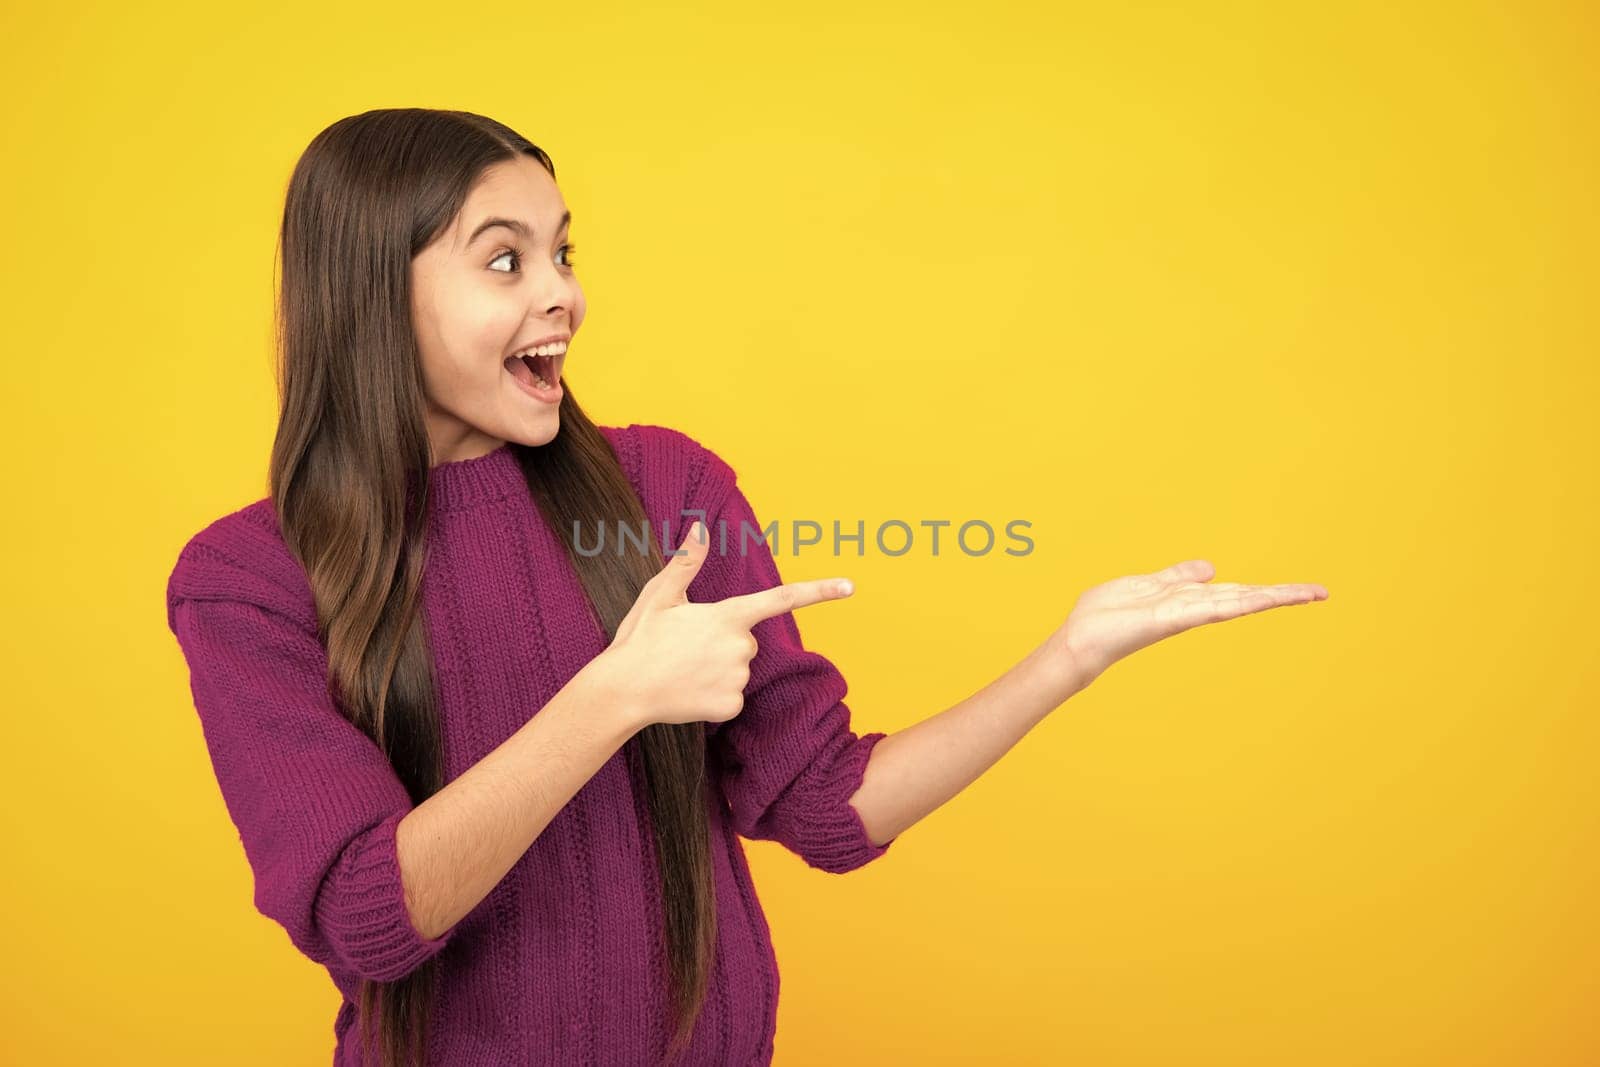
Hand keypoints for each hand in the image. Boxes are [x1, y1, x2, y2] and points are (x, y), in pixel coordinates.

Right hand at [594, 520, 855, 727]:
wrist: (622, 690)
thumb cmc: (639, 639)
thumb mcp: (660, 594)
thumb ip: (687, 562)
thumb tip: (700, 528)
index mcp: (729, 615)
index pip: (782, 598)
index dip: (819, 591)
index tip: (849, 586)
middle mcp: (741, 647)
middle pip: (746, 640)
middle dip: (723, 642)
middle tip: (685, 647)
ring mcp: (738, 678)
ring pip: (738, 669)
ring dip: (717, 669)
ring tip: (682, 669)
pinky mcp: (731, 706)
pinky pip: (731, 697)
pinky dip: (713, 696)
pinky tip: (688, 692)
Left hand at [1049, 559, 1328, 688]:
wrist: (1080, 640)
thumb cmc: (1105, 615)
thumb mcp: (1146, 584)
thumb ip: (1177, 577)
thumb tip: (1210, 567)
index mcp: (1187, 599)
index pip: (1235, 591)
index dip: (1266, 589)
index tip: (1300, 589)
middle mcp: (1191, 609)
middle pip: (1245, 597)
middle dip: (1282, 595)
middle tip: (1321, 592)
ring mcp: (1184, 615)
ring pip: (1237, 602)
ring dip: (1272, 597)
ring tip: (1309, 593)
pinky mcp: (1171, 620)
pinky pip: (1210, 607)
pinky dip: (1237, 601)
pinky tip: (1262, 597)